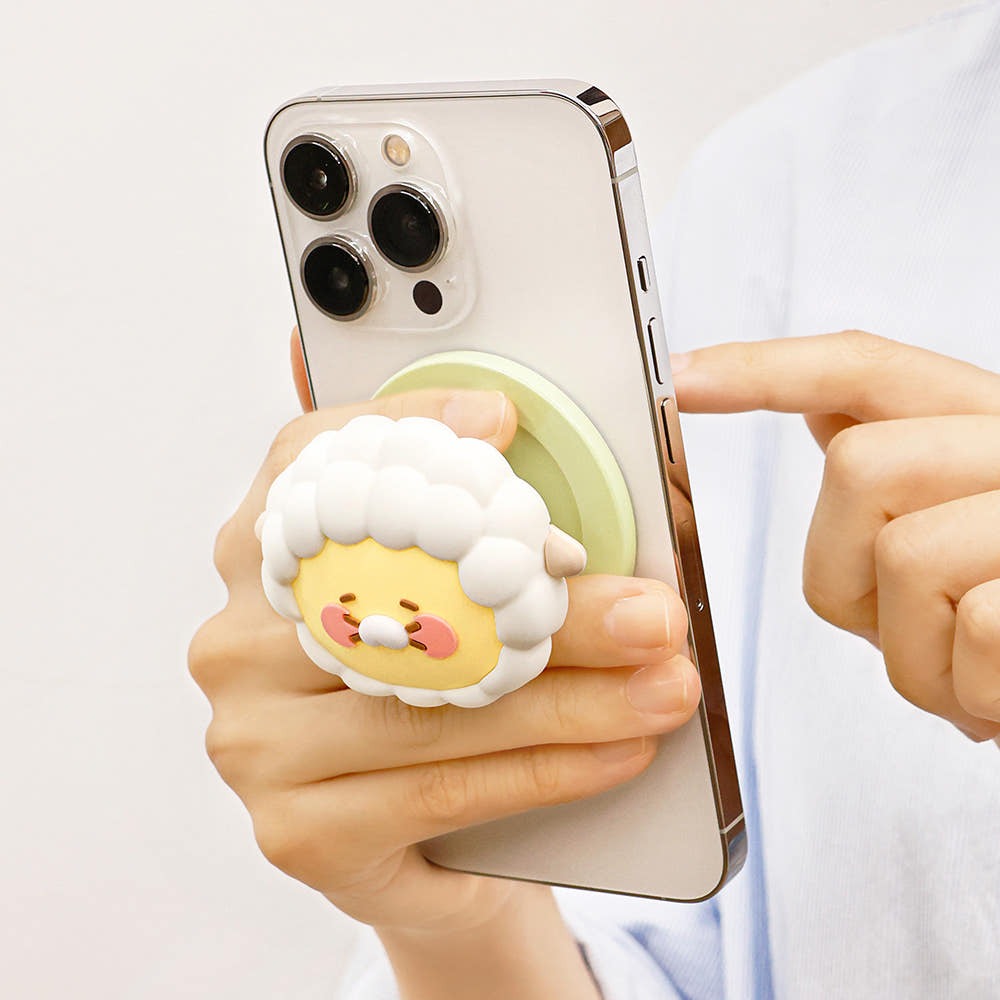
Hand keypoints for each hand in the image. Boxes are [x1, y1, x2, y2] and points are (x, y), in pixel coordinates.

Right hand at [189, 347, 699, 939]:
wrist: (411, 838)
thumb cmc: (432, 687)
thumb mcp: (438, 591)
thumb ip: (460, 516)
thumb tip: (500, 424)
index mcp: (261, 557)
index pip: (312, 465)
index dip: (405, 433)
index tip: (503, 423)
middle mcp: (239, 644)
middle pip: (403, 608)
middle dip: (549, 613)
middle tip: (654, 612)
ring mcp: (257, 743)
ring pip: (434, 711)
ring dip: (570, 704)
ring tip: (664, 685)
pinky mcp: (299, 830)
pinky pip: (439, 796)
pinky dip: (542, 775)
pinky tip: (618, 753)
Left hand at [673, 330, 999, 741]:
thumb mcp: (973, 521)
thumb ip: (909, 460)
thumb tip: (816, 412)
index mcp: (989, 425)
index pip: (865, 367)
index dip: (767, 367)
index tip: (683, 376)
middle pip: (858, 468)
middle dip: (850, 570)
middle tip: (911, 626)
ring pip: (907, 561)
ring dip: (918, 654)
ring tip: (974, 672)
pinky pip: (978, 631)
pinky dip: (974, 689)